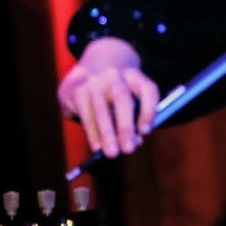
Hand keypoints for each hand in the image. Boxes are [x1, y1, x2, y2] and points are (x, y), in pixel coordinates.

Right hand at [57, 36, 162, 157]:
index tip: (145, 132)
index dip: (149, 111)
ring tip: (112, 153)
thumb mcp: (129, 99)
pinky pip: (86, 114)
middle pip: (122, 98)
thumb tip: (134, 142)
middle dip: (125, 126)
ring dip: (107, 134)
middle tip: (128, 149)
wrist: (87, 72)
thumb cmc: (115, 95)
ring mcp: (93, 81)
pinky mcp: (76, 90)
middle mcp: (114, 75)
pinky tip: (96, 146)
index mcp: (134, 76)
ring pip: (101, 109)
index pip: (147, 89)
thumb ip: (134, 118)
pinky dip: (92, 133)